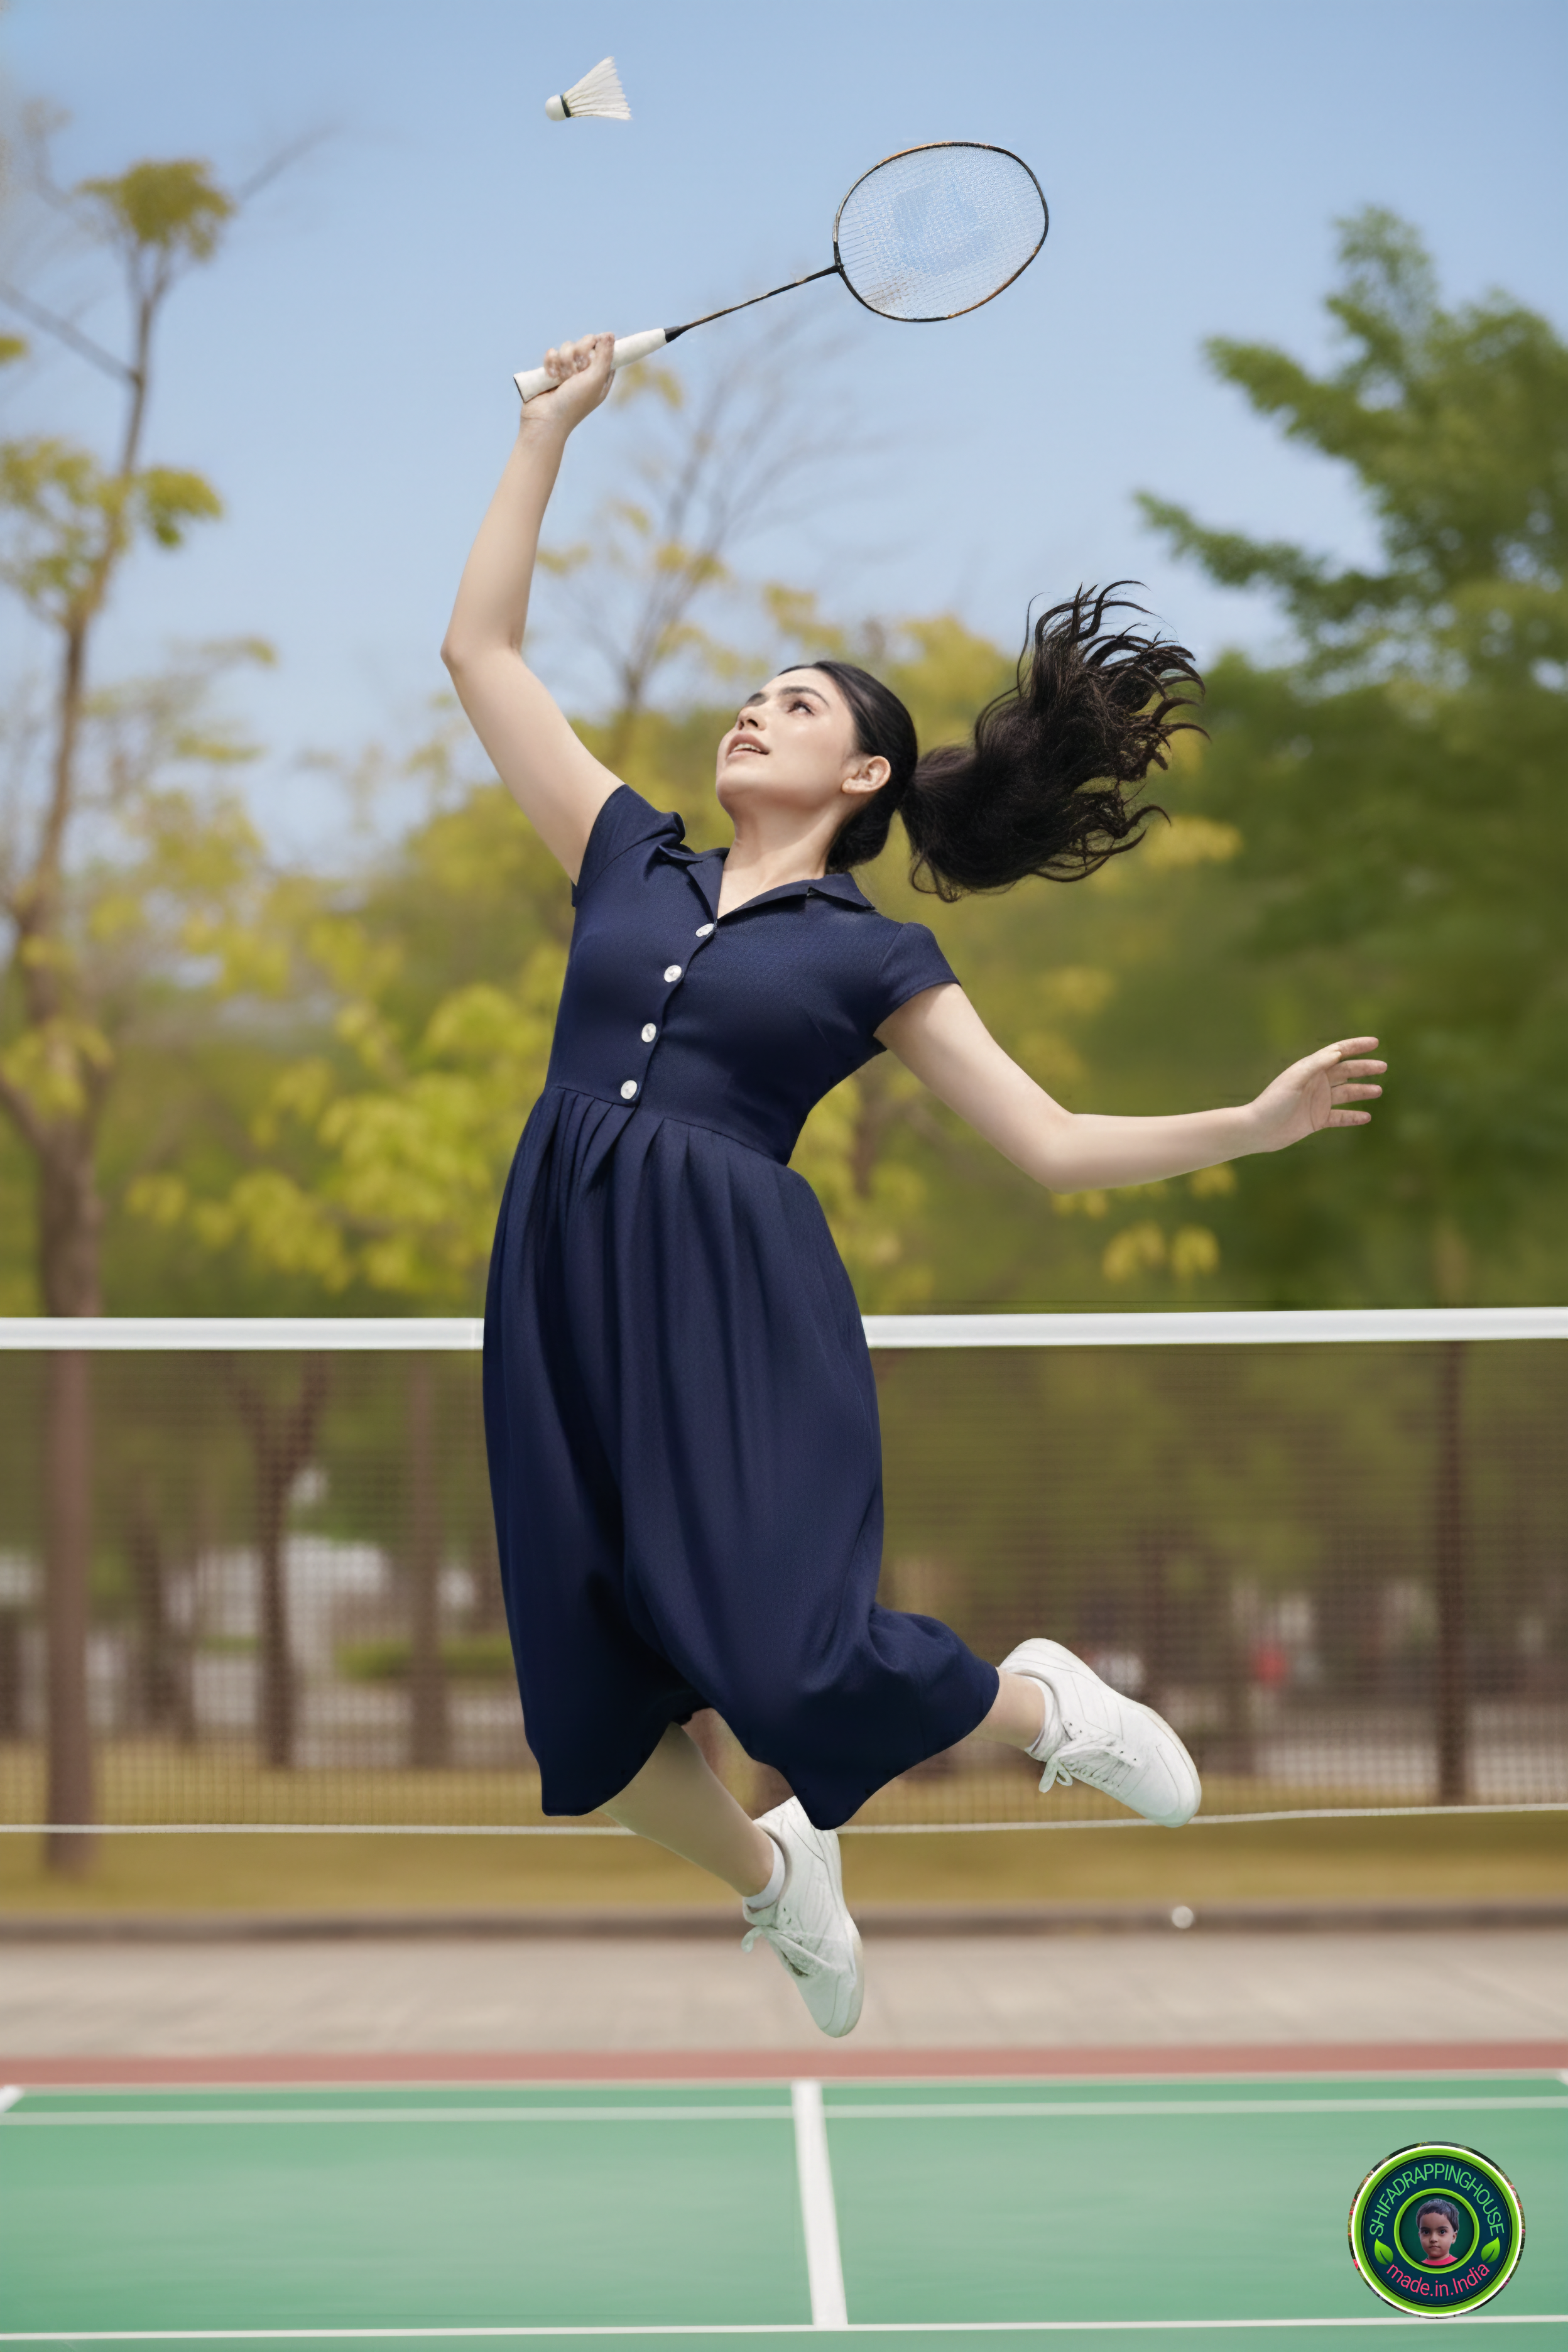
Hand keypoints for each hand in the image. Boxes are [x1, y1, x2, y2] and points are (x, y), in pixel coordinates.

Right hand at [520, 333, 615, 433]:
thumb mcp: (595, 379)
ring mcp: (567, 371)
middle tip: (577, 369)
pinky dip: (550, 363)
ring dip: (564, 361)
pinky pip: (552, 353)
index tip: (594, 349)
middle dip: (579, 353)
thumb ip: (604, 356)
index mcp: (600, 377)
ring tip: (561, 378)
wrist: (546, 419)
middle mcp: (585, 373)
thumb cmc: (574, 403)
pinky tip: (550, 376)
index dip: (599, 346)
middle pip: (586, 344)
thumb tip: (610, 334)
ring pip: (567, 347)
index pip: (605, 351)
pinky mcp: (551, 371)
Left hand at [1249, 1037, 1385, 1151]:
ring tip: (1378, 1090)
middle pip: (1346, 1071)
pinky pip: (1340, 1117)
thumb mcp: (1294, 1080)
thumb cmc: (1272, 1102)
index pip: (1337, 1052)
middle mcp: (1316, 1083)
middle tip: (1383, 1066)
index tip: (1375, 1042)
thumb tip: (1337, 1052)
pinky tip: (1367, 1117)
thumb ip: (1315, 1066)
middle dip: (1365, 1068)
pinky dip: (1353, 1116)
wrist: (1258, 1130)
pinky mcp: (1317, 1119)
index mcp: (1310, 1069)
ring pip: (1346, 1093)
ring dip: (1362, 1091)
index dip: (1356, 1046)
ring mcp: (1318, 1101)